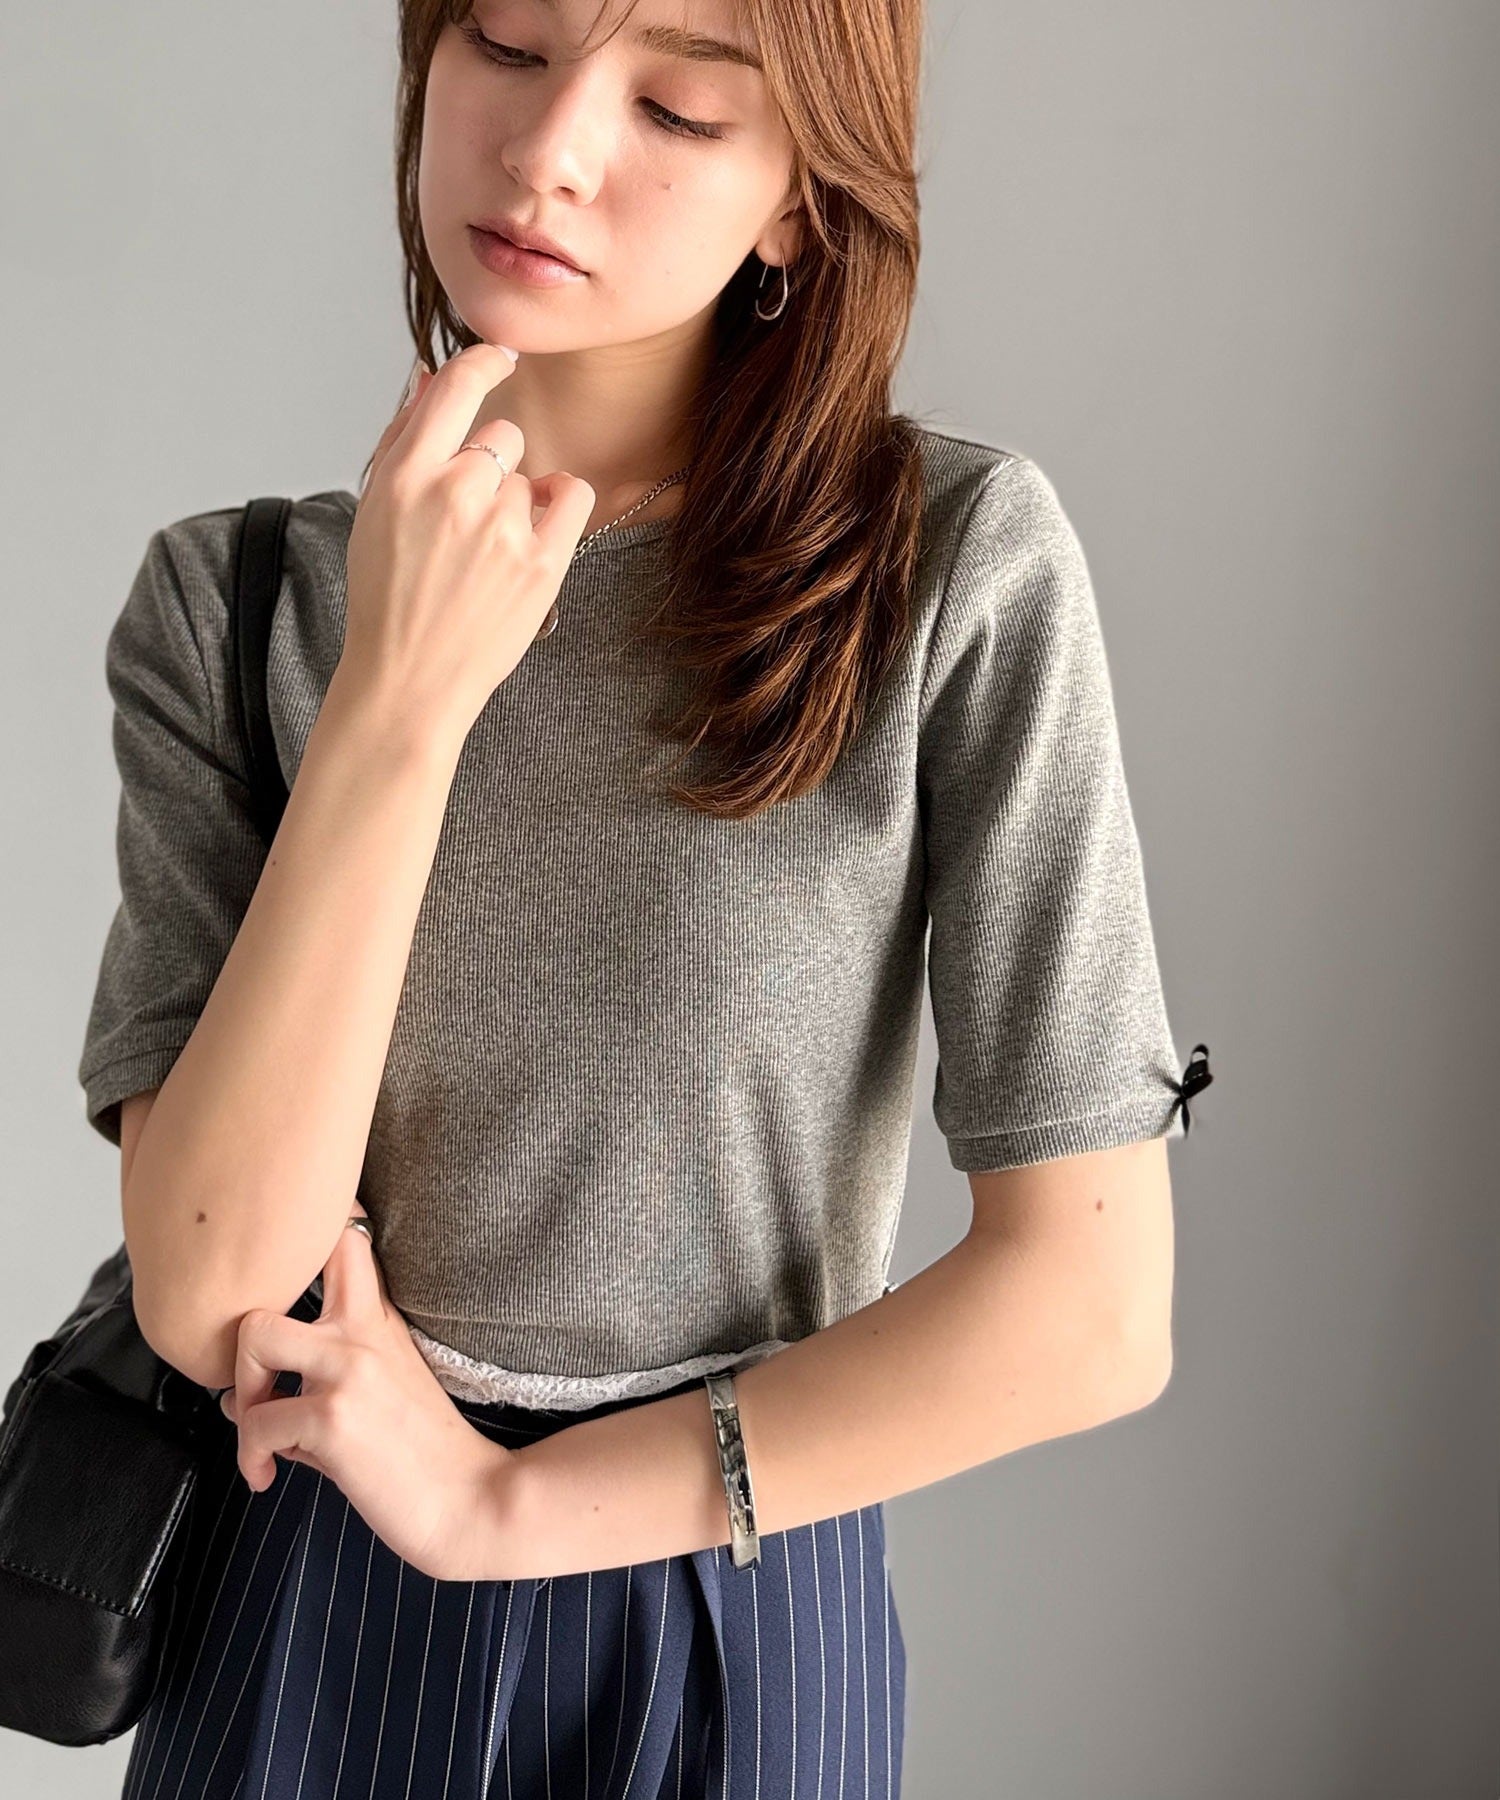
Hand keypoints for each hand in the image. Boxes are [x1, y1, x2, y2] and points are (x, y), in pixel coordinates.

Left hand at [218, 1202, 516, 1581]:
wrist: (467, 1501)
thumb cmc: (424, 1454)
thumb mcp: (383, 1390)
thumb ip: (319, 1379)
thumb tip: (238, 1400)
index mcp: (380, 1317)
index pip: (346, 1236)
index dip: (303, 1237)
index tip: (281, 1281)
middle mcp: (364, 1329)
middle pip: (288, 1264)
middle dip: (250, 1312)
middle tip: (257, 1373)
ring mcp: (348, 1369)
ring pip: (253, 1336)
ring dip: (240, 1389)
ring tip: (258, 1430)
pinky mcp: (331, 1417)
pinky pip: (254, 1423)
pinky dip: (250, 1456)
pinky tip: (267, 1476)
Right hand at [340, 342, 595, 752]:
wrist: (409, 679)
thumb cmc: (387, 598)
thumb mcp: (374, 510)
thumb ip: (402, 437)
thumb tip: (429, 374)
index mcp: (406, 474)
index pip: (457, 386)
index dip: (484, 362)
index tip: (500, 356)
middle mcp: (456, 492)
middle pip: (501, 437)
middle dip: (490, 467)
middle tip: (465, 521)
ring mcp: (502, 528)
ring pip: (530, 474)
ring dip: (516, 500)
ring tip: (485, 551)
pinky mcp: (542, 563)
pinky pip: (572, 495)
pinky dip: (561, 500)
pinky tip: (540, 523)